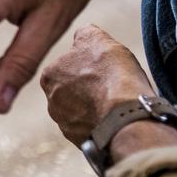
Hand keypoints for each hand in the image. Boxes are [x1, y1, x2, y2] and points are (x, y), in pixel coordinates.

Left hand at [41, 25, 155, 145]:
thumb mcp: (98, 40)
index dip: (90, 67)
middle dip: (90, 89)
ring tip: (118, 105)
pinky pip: (93, 130)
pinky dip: (104, 125)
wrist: (126, 117)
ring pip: (83, 111)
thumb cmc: (111, 75)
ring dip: (97, 108)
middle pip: (74, 90)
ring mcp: (66, 125)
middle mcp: (51, 102)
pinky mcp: (81, 142)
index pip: (68, 67)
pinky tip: (118, 120)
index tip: (105, 69)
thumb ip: (85, 34)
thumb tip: (82, 35)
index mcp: (49, 76)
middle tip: (113, 87)